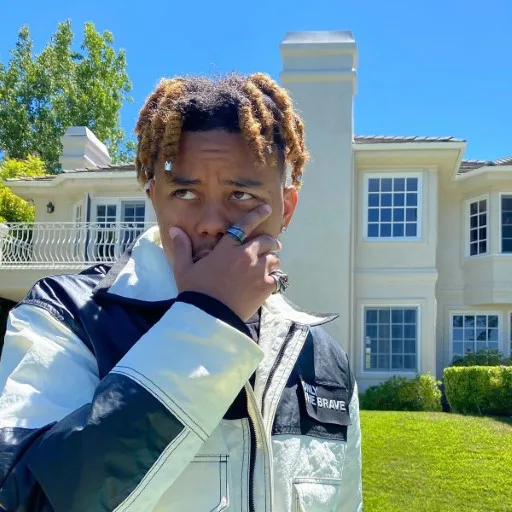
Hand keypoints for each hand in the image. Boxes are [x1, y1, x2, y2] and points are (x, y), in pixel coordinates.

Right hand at [169, 205, 281, 320]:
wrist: (209, 316)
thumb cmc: (195, 291)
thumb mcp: (183, 268)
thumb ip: (182, 248)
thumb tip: (174, 229)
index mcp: (227, 248)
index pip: (244, 225)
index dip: (257, 215)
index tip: (267, 209)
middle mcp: (245, 255)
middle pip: (266, 241)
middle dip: (270, 241)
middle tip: (272, 245)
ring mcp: (258, 271)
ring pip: (274, 259)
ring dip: (272, 260)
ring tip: (270, 264)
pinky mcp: (265, 287)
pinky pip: (276, 277)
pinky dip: (274, 278)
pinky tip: (270, 282)